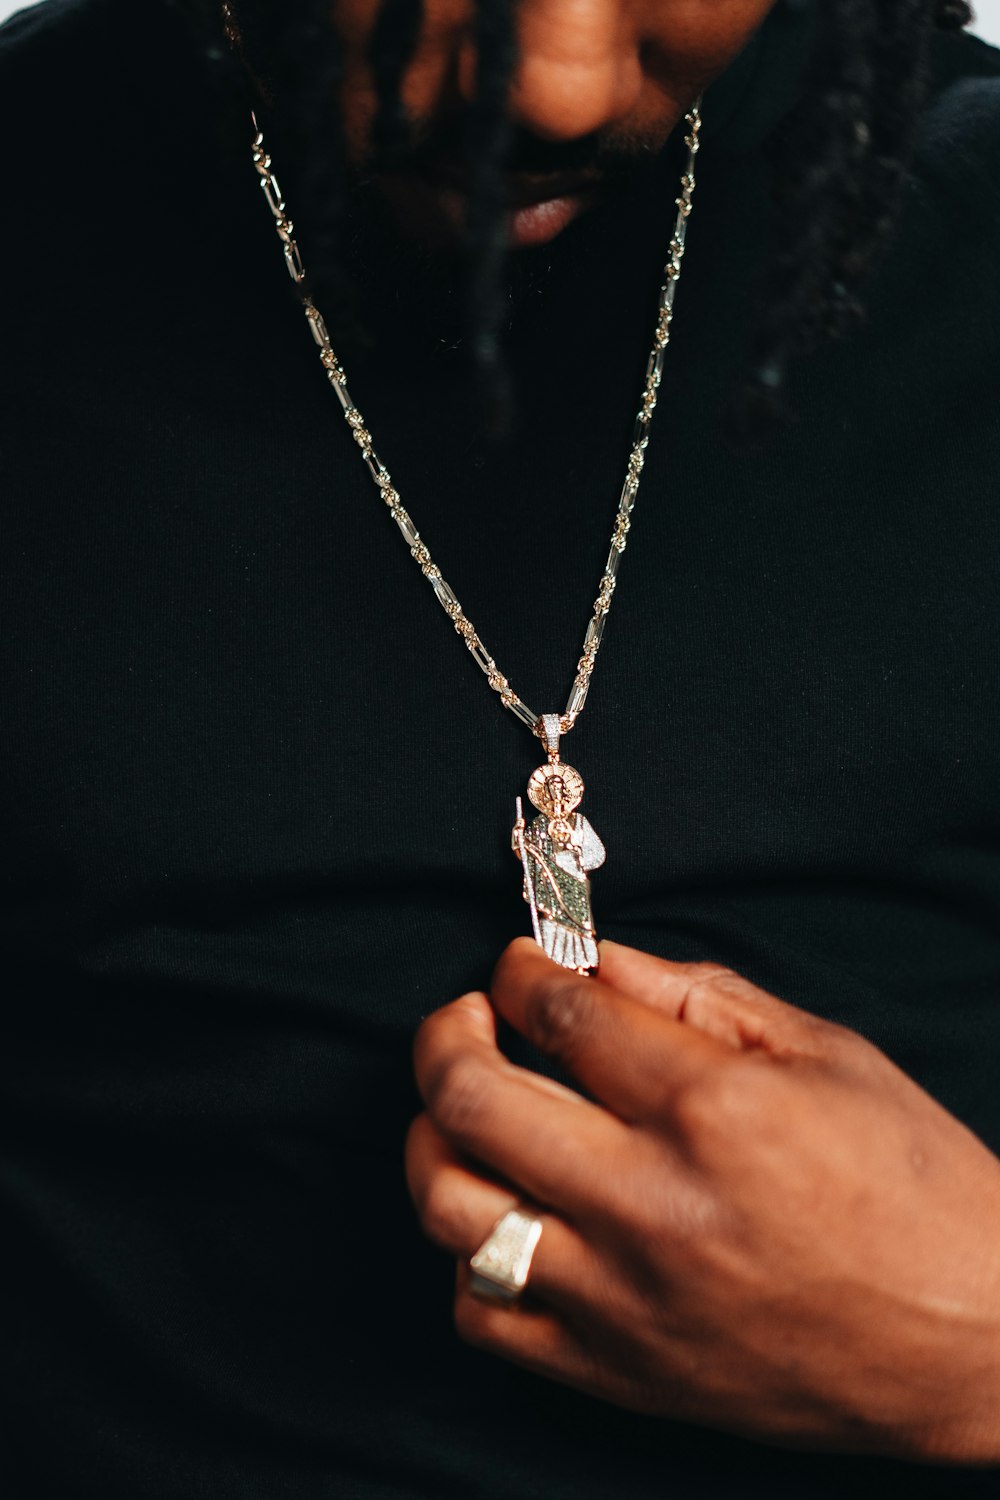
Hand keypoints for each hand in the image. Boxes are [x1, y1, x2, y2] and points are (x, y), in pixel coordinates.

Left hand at [407, 938, 999, 1461]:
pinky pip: (484, 1313)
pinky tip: (507, 1215)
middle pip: (474, 1097)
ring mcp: (624, 1297)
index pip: (559, 1012)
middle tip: (466, 1019)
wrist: (972, 1341)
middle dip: (446, 1033)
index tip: (521, 967)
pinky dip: (470, 1254)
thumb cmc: (915, 1189)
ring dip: (436, 1138)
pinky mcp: (617, 1370)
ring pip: (452, 1207)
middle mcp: (653, 1202)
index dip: (520, 970)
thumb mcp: (827, 1054)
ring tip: (465, 1111)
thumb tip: (595, 960)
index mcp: (714, 1107)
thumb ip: (699, 996)